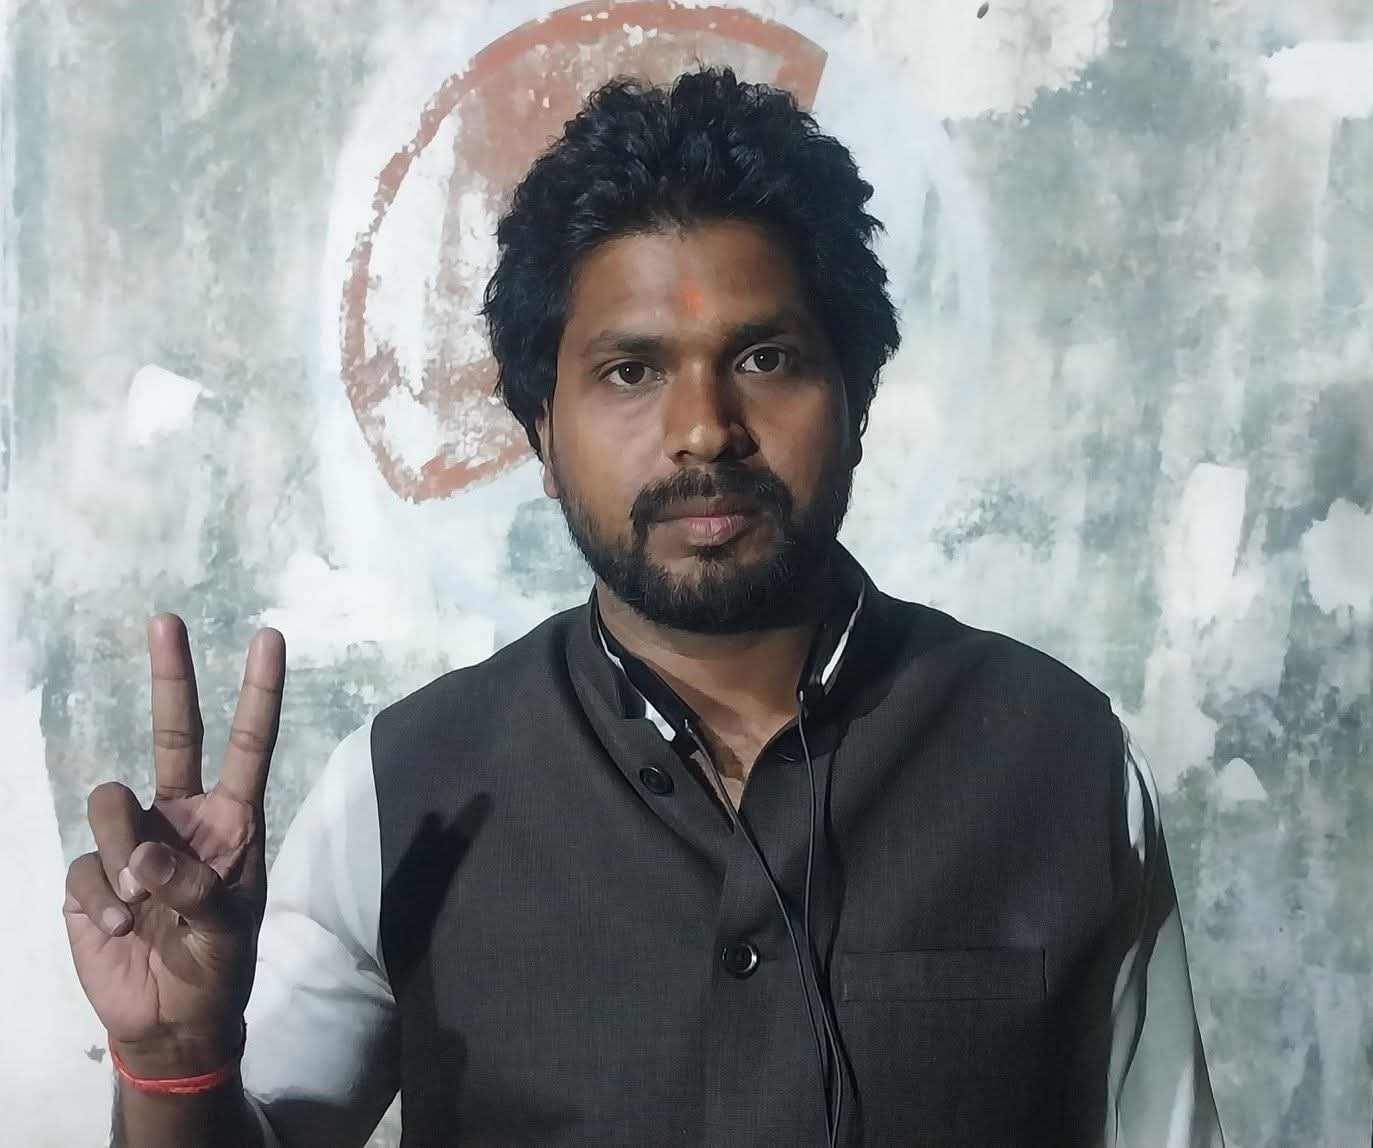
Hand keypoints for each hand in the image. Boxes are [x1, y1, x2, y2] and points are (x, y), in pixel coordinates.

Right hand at [63, 614, 284, 1078]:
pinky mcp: (91, 876)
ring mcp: (133, 841)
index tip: (269, 638)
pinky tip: (116, 930)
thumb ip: (196, 888)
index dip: (259, 693)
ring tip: (139, 904)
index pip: (248, 745)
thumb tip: (145, 853)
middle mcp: (182, 816)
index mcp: (232, 821)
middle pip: (174, 735)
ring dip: (120, 848)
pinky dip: (99, 900)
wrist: (171, 1021)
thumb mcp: (228, 929)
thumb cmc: (218, 967)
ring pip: (110, 801)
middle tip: (169, 621)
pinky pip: (83, 865)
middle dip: (173, 677)